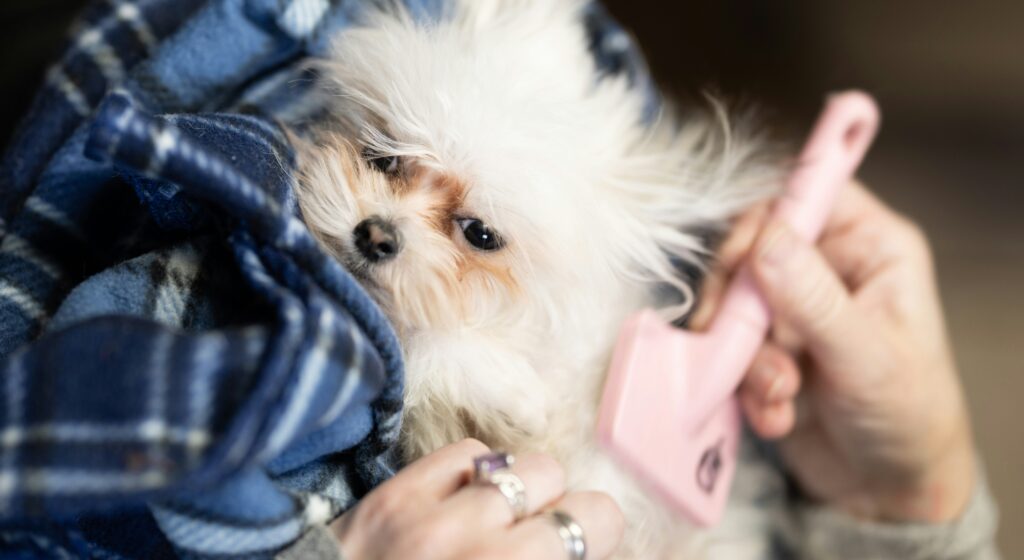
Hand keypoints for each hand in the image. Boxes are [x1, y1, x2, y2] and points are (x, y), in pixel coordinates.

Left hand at [330, 439, 623, 558]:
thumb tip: (573, 547)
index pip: (599, 526)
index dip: (599, 537)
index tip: (583, 548)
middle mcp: (482, 554)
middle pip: (576, 501)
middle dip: (569, 522)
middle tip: (542, 543)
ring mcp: (434, 522)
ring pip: (531, 469)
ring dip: (528, 496)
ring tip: (503, 520)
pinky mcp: (393, 498)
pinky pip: (470, 453)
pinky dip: (479, 473)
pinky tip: (466, 501)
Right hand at [692, 182, 975, 522]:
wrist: (888, 491)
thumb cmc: (909, 416)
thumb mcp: (866, 356)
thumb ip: (814, 299)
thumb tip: (767, 240)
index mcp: (870, 249)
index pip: (807, 195)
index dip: (766, 217)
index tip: (740, 259)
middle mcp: (827, 269)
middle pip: (751, 249)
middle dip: (741, 305)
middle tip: (739, 340)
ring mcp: (793, 310)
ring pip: (733, 305)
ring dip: (744, 356)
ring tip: (778, 395)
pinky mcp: (766, 348)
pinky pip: (728, 348)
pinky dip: (742, 384)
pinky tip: (774, 415)